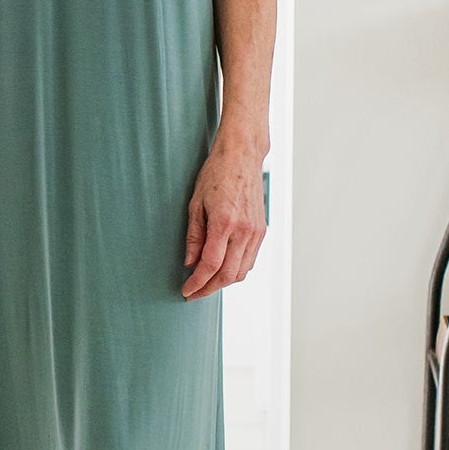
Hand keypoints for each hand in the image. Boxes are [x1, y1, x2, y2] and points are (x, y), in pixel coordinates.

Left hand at [182, 140, 266, 299]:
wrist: (242, 157)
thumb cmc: (216, 174)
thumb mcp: (195, 204)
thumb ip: (193, 236)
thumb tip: (189, 263)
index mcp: (225, 222)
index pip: (211, 265)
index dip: (197, 282)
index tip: (186, 291)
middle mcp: (244, 230)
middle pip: (228, 274)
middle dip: (209, 288)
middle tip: (194, 293)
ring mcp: (256, 231)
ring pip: (242, 271)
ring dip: (223, 282)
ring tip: (206, 283)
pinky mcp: (262, 230)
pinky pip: (250, 260)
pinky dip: (236, 270)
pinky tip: (222, 269)